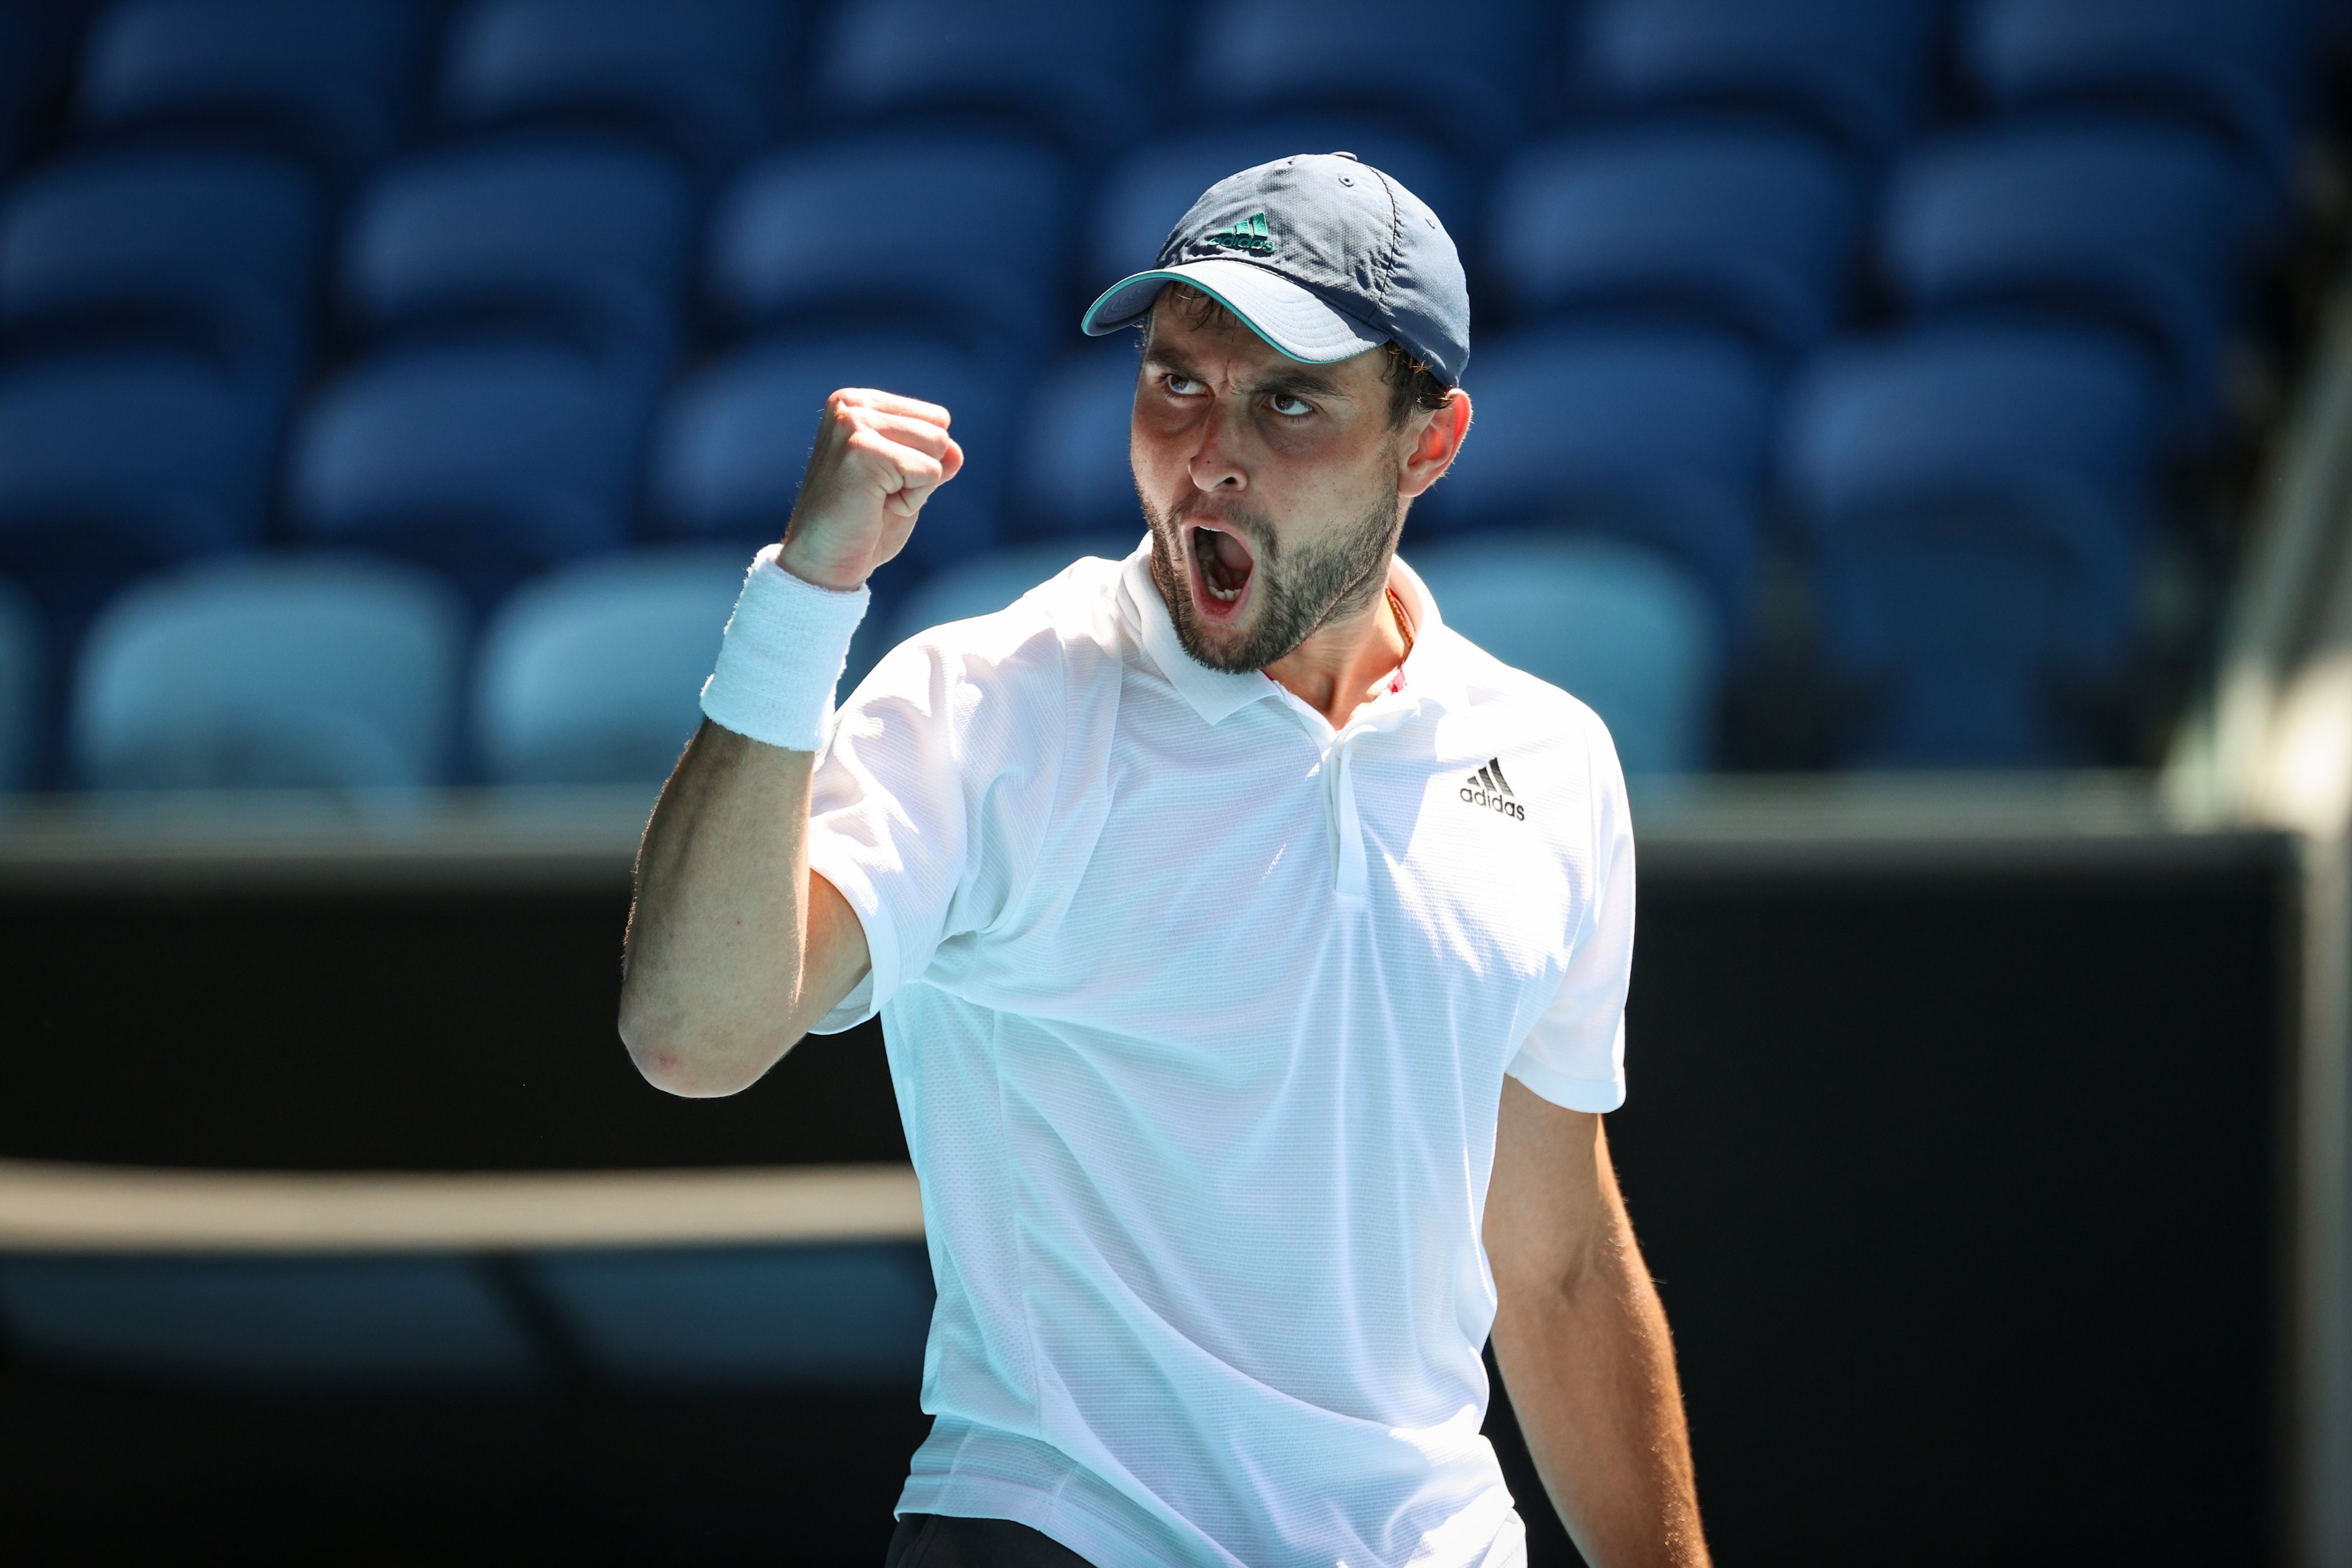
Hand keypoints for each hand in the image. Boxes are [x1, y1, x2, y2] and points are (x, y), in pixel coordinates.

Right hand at [776, 388, 964, 590]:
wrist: (824, 562)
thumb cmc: (862, 522)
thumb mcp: (907, 481)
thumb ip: (933, 458)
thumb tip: (956, 452)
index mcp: (860, 403)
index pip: (936, 417)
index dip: (923, 459)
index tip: (882, 479)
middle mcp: (852, 405)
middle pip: (939, 430)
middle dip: (921, 472)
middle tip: (878, 494)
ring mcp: (854, 424)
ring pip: (938, 447)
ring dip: (917, 486)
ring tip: (877, 498)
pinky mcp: (862, 450)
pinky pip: (929, 472)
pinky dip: (911, 501)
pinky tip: (876, 507)